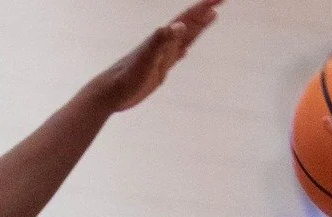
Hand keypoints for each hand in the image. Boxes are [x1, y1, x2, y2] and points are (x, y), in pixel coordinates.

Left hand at [94, 3, 220, 113]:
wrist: (111, 92)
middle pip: (189, 24)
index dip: (203, 8)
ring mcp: (162, 56)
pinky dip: (184, 48)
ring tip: (211, 17)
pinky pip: (176, 56)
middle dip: (205, 12)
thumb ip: (160, 40)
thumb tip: (179, 26)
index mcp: (163, 38)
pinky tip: (186, 49)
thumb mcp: (145, 58)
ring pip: (185, 37)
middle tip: (220, 1)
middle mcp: (164, 43)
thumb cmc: (126, 77)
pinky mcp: (159, 70)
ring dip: (198, 27)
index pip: (187, 18)